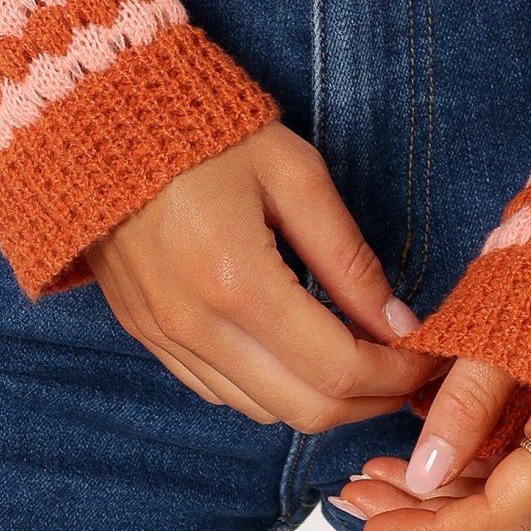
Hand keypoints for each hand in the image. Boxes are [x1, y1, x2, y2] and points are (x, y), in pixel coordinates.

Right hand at [86, 122, 444, 429]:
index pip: (339, 369)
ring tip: (362, 358)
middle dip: (370, 400)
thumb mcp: (294, 173)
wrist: (101, 118)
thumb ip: (347, 255)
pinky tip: (299, 352)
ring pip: (264, 412)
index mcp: (238, 281)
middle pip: (306, 411)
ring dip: (323, 401)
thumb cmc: (208, 133)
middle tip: (406, 368)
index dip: (396, 374)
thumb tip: (397, 324)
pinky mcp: (148, 337)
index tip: (429, 355)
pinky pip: (222, 393)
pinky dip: (273, 389)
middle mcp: (197, 326)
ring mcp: (166, 338)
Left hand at [331, 361, 530, 530]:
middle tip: (357, 497)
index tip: (372, 522)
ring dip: (442, 492)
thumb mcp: (504, 334)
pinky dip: (471, 466)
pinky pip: (522, 465)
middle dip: (424, 514)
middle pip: (498, 514)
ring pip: (507, 492)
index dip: (431, 530)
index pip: (498, 516)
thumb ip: (467, 405)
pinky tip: (425, 451)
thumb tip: (421, 477)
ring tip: (376, 473)